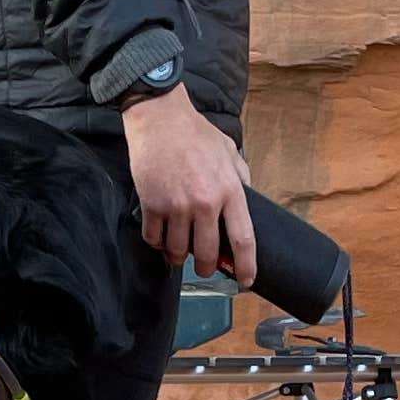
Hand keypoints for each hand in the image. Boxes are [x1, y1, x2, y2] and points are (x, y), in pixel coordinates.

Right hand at [123, 89, 254, 283]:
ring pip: (178, 252)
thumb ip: (240, 178)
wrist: (160, 118)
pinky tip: (162, 236)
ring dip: (179, 257)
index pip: (243, 239)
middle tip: (206, 268)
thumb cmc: (196, 133)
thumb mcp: (230, 152)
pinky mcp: (152, 205)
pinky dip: (158, 243)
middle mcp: (205, 203)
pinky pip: (154, 239)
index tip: (246, 281)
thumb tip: (246, 202)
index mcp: (230, 191)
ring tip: (180, 249)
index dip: (247, 266)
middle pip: (208, 255)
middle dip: (208, 269)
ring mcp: (176, 206)